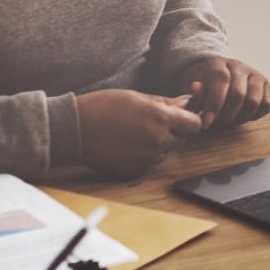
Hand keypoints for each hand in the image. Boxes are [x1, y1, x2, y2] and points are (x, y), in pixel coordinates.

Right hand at [77, 89, 202, 178]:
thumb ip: (166, 103)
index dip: (189, 120)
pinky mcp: (138, 172)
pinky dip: (144, 156)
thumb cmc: (103, 107)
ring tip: (132, 133)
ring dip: (158, 144)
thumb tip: (188, 102)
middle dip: (173, 131)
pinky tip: (126, 146)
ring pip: (166, 152)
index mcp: (161, 119)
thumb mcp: (137, 97)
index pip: (195, 124)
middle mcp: (159, 141)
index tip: (182, 118)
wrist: (74, 130)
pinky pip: (151, 164)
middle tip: (149, 122)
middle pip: (182, 139)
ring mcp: (149, 159)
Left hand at [179, 57, 269, 129]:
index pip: (220, 81)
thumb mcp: (193, 90)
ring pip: (254, 100)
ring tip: (229, 122)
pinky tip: (243, 116)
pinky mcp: (266, 85)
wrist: (219, 78)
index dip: (214, 104)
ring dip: (241, 117)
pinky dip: (255, 115)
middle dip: (226, 115)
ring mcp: (255, 75)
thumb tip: (196, 87)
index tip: (206, 122)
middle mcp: (239, 66)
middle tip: (217, 125)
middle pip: (238, 94)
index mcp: (218, 63)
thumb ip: (195, 93)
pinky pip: (267, 104)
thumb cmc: (204, 87)